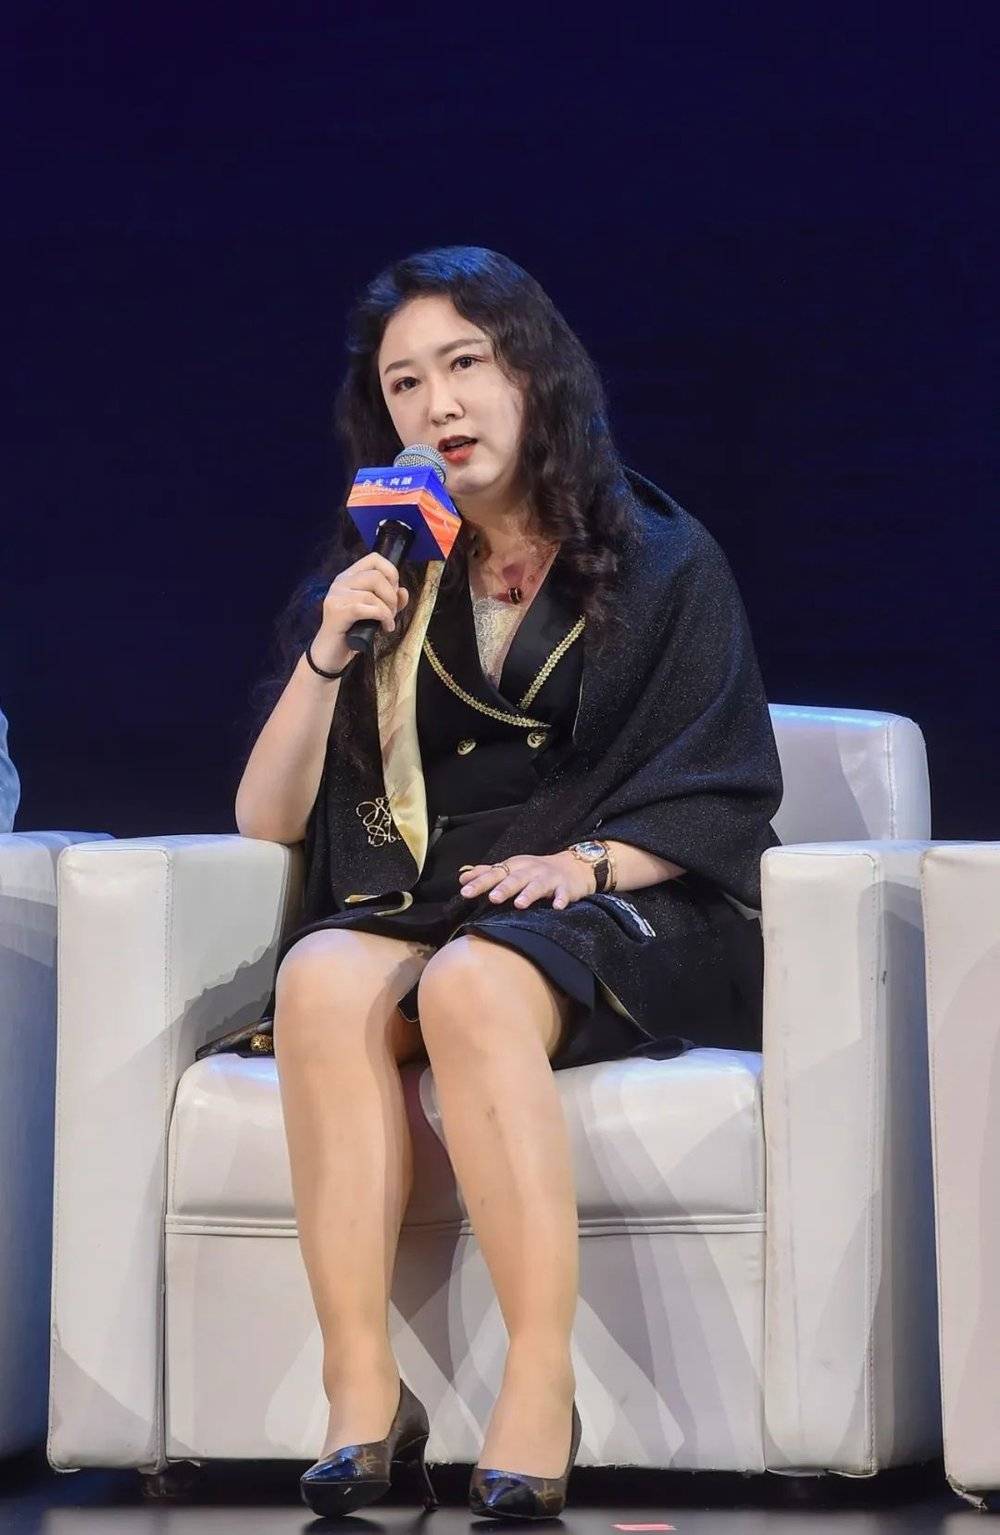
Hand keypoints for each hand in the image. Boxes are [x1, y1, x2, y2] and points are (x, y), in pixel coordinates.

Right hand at [309, 553, 409, 673]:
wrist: (330, 654)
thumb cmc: (353, 632)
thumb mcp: (376, 614)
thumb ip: (390, 601)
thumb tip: (403, 591)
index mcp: (349, 577)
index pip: (374, 558)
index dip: (391, 572)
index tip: (394, 592)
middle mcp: (341, 581)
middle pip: (376, 576)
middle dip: (391, 596)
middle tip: (392, 613)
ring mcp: (336, 595)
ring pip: (372, 593)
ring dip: (388, 610)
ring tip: (388, 623)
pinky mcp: (337, 611)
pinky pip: (367, 608)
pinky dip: (382, 617)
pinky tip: (385, 628)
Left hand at [459, 852, 595, 910]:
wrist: (573, 866)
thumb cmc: (535, 871)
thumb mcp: (512, 869)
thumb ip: (487, 873)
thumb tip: (462, 877)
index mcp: (515, 867)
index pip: (495, 873)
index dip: (480, 882)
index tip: (465, 892)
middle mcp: (530, 870)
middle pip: (515, 879)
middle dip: (504, 888)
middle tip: (492, 898)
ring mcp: (549, 878)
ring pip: (537, 885)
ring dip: (529, 894)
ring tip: (519, 904)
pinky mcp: (566, 887)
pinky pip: (563, 894)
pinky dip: (561, 899)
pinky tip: (557, 907)